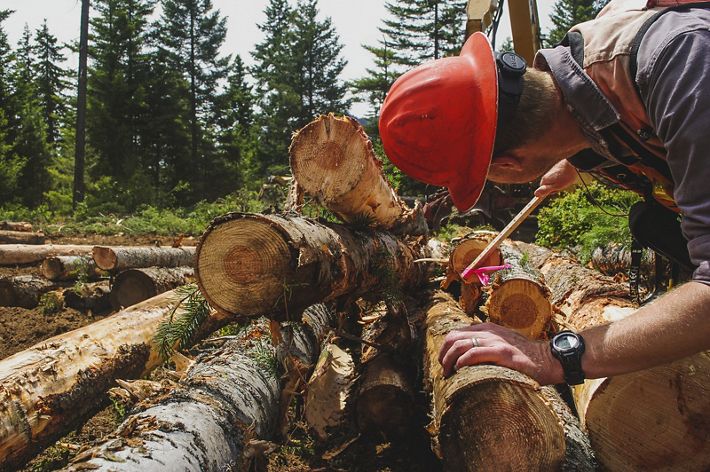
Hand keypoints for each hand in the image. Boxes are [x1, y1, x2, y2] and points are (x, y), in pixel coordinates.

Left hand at [438, 323, 562, 384]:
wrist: (549, 359)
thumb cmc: (525, 357)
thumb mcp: (503, 345)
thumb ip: (487, 345)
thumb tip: (467, 357)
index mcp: (488, 329)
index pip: (457, 333)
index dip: (446, 348)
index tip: (444, 362)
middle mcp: (489, 332)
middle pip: (454, 337)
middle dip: (443, 354)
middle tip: (443, 370)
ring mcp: (496, 341)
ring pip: (461, 344)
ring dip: (449, 359)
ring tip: (448, 373)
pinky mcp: (503, 353)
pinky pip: (475, 353)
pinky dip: (463, 361)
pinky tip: (460, 369)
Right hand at [535, 159, 578, 196]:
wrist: (573, 164)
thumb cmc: (566, 176)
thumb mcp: (556, 186)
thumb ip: (546, 190)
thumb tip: (535, 194)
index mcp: (545, 180)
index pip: (543, 190)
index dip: (551, 192)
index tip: (558, 189)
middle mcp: (546, 175)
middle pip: (548, 185)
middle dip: (555, 187)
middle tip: (563, 185)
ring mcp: (552, 171)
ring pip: (554, 181)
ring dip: (560, 182)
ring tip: (566, 180)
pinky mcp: (557, 168)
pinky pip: (558, 176)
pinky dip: (562, 177)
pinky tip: (567, 176)